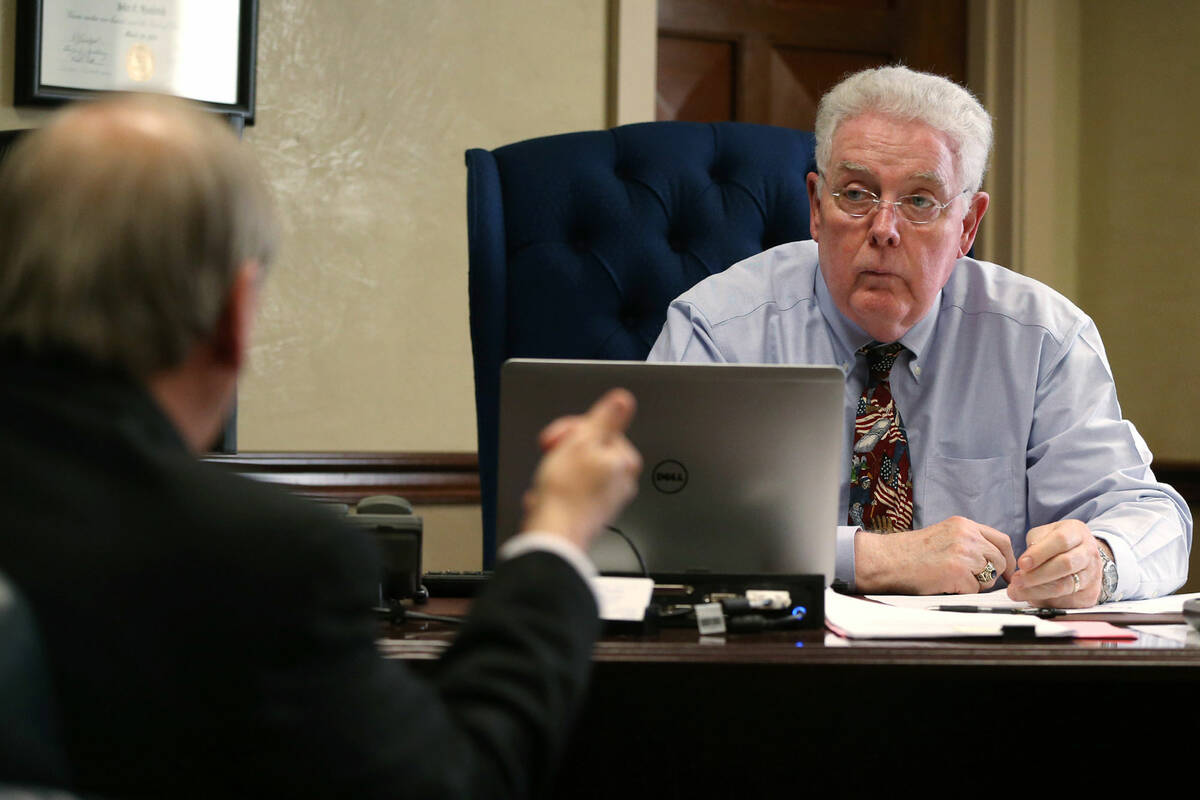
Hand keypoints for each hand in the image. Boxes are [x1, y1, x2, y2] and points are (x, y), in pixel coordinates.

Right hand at [521, 388, 641, 550]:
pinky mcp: (591, 513)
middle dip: (565, 451)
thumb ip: (606, 419)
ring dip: (558, 471)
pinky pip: (571, 491)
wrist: (553, 537)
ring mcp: (607, 499)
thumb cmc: (566, 494)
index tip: (556, 439)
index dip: (572, 431)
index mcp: (625, 461)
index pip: (600, 430)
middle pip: (590, 449)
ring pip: (578, 470)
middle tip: (550, 457)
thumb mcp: (582, 442)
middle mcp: (622, 481)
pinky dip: (557, 490)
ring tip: (548, 481)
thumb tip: (623, 400)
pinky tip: (546, 496)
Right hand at [854, 516, 1016, 594]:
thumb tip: (991, 558)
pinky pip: (975, 590)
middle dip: (991, 574)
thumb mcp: (943, 534)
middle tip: (974, 580)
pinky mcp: (958, 573)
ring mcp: (964, 554)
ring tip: (954, 580)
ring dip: (977, 583)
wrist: (888, 559)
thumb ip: (968, 540)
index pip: (1001, 540)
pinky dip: (962, 592)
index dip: (1008, 559)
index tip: (1007, 570)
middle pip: (999, 560)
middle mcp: (967, 536)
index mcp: (964, 525)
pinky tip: (945, 584)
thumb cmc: (910, 552)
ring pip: (990, 576)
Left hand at [1006, 520, 1103, 607]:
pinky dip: (1046, 601)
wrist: (1083, 554)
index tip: (1022, 564)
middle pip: (1065, 565)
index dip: (1039, 553)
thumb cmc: (1059, 542)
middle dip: (1037, 575)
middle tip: (1016, 581)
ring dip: (1038, 591)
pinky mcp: (1090, 594)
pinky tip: (1031, 598)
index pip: (1061, 541)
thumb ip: (1034, 545)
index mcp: (1077, 532)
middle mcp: (1089, 553)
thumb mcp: (1045, 533)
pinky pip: (1067, 601)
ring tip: (1017, 591)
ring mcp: (1092, 575)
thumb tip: (1024, 564)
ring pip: (1065, 586)